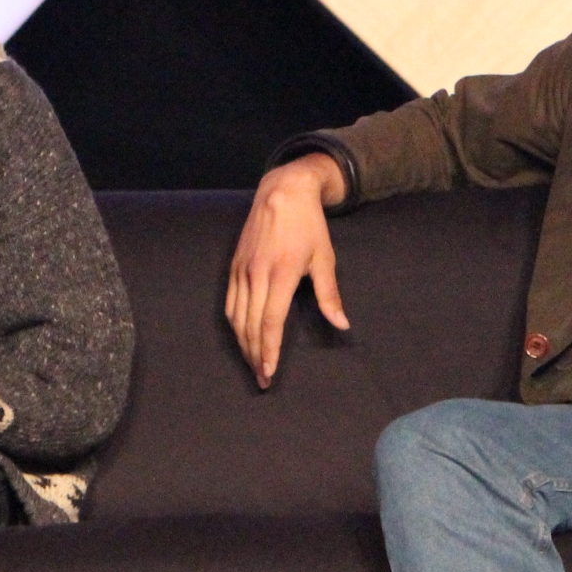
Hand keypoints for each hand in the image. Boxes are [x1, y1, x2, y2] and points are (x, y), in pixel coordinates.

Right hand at [226, 154, 350, 387]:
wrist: (282, 192)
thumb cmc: (309, 226)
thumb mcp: (325, 258)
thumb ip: (330, 294)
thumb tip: (342, 324)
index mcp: (281, 274)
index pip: (271, 322)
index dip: (269, 350)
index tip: (269, 372)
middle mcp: (257, 274)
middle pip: (251, 326)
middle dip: (255, 356)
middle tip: (262, 379)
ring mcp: (242, 270)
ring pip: (236, 317)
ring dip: (243, 345)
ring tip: (252, 364)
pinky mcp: (234, 266)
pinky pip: (229, 303)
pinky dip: (233, 325)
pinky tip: (240, 338)